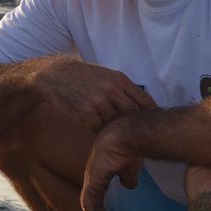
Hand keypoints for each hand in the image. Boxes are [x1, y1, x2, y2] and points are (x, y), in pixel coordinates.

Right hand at [29, 57, 156, 131]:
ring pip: (115, 123)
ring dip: (114, 129)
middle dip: (134, 124)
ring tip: (116, 135)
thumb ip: (121, 88)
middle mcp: (111, 90)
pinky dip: (99, 130)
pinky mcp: (86, 114)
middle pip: (132, 114)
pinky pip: (99, 129)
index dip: (152, 113)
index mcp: (119, 79)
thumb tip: (141, 104)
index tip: (156, 122)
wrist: (54, 75)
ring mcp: (98, 103)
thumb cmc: (82, 76)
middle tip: (138, 134)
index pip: (144, 100)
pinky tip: (96, 129)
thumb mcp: (105, 75)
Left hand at [80, 119, 142, 210]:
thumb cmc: (131, 147)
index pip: (97, 191)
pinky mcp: (93, 180)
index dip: (102, 205)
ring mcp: (91, 177)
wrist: (127, 136)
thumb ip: (128, 177)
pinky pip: (88, 202)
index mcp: (101, 170)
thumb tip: (129, 186)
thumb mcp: (131, 167)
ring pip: (89, 203)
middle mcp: (93, 174)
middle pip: (92, 199)